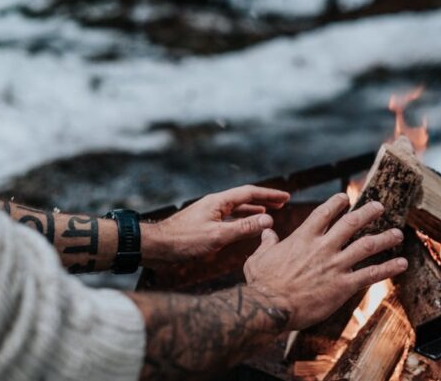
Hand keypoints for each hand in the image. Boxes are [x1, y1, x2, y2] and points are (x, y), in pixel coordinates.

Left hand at [142, 185, 289, 265]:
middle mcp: (215, 204)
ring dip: (254, 211)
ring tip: (269, 214)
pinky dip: (242, 220)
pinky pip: (229, 218)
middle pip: (244, 198)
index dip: (269, 195)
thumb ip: (244, 228)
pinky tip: (245, 226)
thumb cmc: (183, 241)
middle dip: (264, 200)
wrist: (155, 247)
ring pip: (237, 209)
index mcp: (218, 202)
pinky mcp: (204, 224)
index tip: (286, 197)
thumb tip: (269, 221)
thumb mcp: (217, 236)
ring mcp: (209, 214)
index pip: (249, 193)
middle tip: (282, 202)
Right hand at [243, 193, 407, 329]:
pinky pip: (371, 274)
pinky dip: (388, 268)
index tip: (346, 198)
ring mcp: (335, 265)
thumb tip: (266, 232)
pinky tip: (402, 264)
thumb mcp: (259, 258)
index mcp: (303, 238)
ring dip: (385, 238)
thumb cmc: (261, 283)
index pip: (324, 213)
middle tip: (380, 206)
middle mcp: (323, 247)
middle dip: (368, 212)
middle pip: (351, 223)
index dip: (337, 203)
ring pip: (366, 245)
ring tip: (397, 234)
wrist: (268, 306)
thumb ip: (266, 243)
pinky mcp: (343, 285)